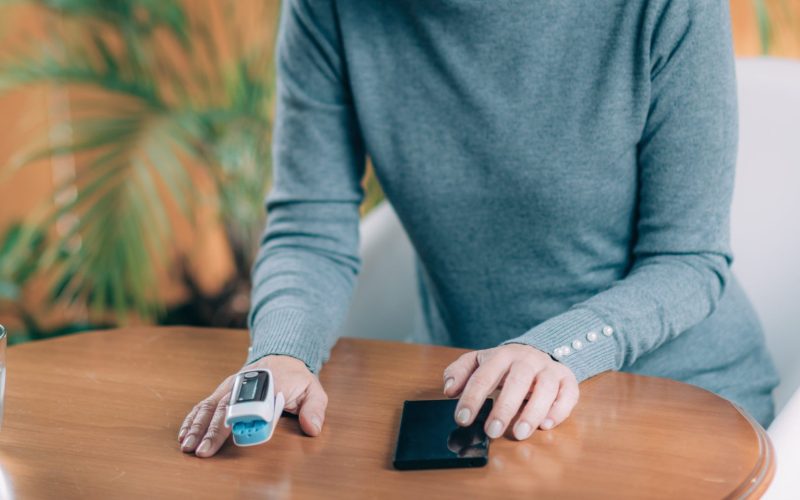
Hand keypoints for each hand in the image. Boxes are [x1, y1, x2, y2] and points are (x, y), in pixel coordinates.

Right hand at [178, 355, 327, 457]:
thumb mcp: (313, 391)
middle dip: (213, 430)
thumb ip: (314, 409)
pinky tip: (183, 434)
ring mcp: (230, 387)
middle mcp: (245, 384)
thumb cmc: (296, 379)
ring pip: (210, 406)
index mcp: (269, 384)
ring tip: (187, 446)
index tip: (237, 435)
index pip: (257, 404)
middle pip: (227, 407)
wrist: (281, 357)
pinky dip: (192, 418)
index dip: (247, 419)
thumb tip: (312, 427)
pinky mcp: (222, 391)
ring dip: (197, 426)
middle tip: (203, 450)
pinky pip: (204, 404)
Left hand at [443, 344, 578, 440]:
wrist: (536, 351)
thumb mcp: (477, 362)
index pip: (484, 376)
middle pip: (517, 381)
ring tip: (519, 434)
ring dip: (533, 412)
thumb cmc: (503, 365)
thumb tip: (449, 389)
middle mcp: (527, 359)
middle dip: (504, 408)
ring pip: (545, 388)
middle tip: (492, 432)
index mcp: (502, 355)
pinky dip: (559, 409)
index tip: (462, 418)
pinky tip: (546, 424)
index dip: (472, 398)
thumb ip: (459, 372)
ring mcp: (549, 369)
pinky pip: (568, 393)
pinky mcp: (567, 379)